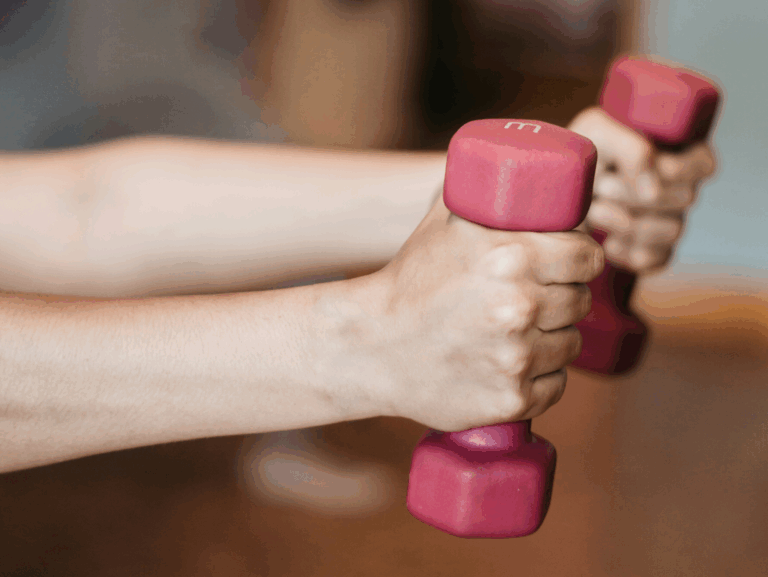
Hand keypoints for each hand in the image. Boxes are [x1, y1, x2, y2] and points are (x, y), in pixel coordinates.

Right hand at [365, 196, 602, 431]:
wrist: (370, 346)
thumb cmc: (410, 280)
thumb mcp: (446, 223)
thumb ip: (489, 193)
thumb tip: (531, 172)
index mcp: (512, 258)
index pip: (588, 257)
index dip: (580, 259)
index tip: (568, 265)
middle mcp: (520, 308)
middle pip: (580, 301)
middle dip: (563, 297)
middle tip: (534, 298)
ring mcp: (517, 359)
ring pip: (570, 345)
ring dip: (552, 338)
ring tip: (517, 332)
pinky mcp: (512, 400)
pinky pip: (555, 385)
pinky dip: (540, 377)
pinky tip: (509, 364)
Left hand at [569, 107, 715, 272]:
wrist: (554, 195)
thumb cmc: (581, 157)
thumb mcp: (598, 133)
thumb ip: (631, 148)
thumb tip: (653, 190)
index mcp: (676, 153)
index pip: (703, 164)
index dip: (676, 168)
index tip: (638, 167)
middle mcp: (679, 189)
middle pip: (686, 197)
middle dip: (635, 193)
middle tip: (602, 186)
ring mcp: (668, 223)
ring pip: (673, 230)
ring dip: (626, 221)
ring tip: (594, 211)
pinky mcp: (652, 253)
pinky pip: (654, 259)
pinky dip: (625, 251)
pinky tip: (604, 239)